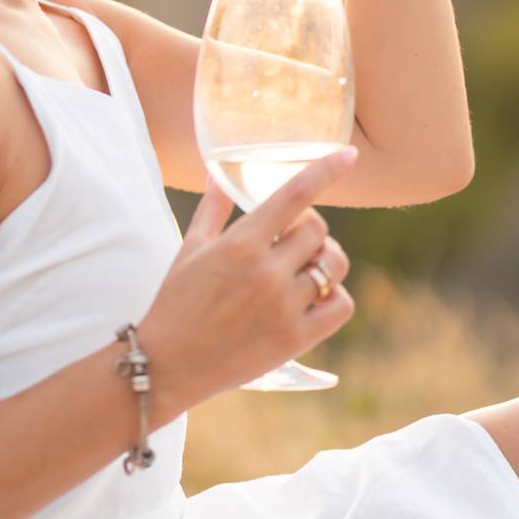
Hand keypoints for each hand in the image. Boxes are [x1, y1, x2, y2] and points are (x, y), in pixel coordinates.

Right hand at [137, 147, 356, 415]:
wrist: (169, 363)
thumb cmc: (176, 301)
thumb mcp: (191, 248)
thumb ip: (213, 207)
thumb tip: (217, 171)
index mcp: (240, 243)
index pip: (295, 194)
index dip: (326, 170)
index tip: (348, 155)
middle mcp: (266, 271)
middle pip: (318, 230)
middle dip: (310, 228)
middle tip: (292, 238)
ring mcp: (283, 306)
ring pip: (334, 266)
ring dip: (326, 260)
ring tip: (306, 266)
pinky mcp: (295, 338)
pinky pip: (341, 306)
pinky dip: (335, 296)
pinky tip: (315, 296)